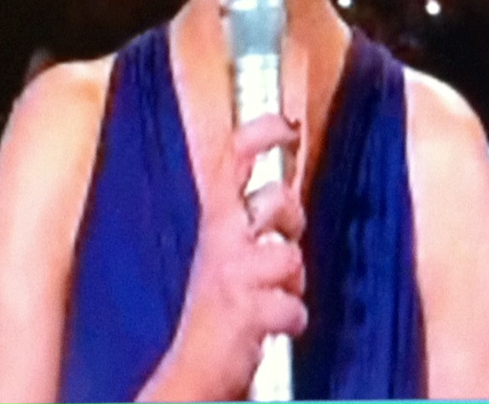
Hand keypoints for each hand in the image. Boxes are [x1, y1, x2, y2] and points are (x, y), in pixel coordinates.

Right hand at [140, 114, 305, 401]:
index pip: (234, 157)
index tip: (287, 126)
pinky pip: (295, 307)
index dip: (263, 132)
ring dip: (293, 282)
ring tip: (272, 295)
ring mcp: (232, 274)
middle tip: (284, 239)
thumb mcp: (227, 247)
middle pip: (276, 198)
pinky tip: (272, 326)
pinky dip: (292, 321)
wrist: (194, 362)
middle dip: (293, 219)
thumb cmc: (221, 300)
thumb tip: (288, 190)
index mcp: (216, 218)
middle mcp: (220, 238)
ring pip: (291, 256)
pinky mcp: (246, 312)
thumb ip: (253, 216)